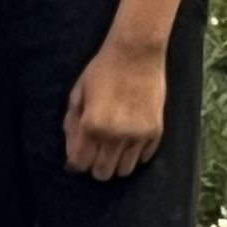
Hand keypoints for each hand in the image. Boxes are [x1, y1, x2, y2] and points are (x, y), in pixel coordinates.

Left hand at [64, 34, 166, 181]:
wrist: (137, 53)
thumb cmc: (102, 71)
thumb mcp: (78, 94)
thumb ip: (71, 126)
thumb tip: (71, 154)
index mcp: (92, 125)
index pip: (80, 164)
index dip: (75, 165)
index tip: (76, 161)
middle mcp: (115, 135)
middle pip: (102, 173)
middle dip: (94, 167)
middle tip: (94, 153)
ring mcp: (138, 135)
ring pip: (124, 171)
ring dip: (115, 163)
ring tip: (112, 148)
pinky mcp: (155, 132)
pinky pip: (143, 158)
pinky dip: (134, 155)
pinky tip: (128, 140)